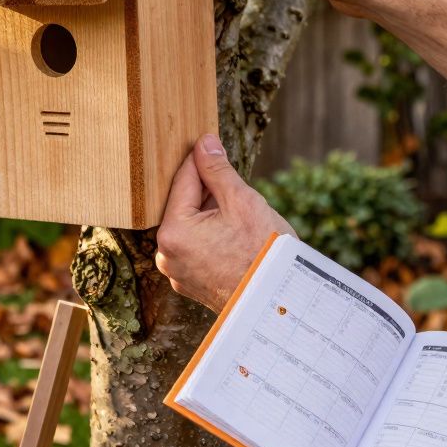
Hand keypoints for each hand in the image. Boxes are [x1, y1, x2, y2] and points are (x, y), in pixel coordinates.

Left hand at [155, 134, 296, 312]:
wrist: (280, 303)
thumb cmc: (263, 253)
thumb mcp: (242, 201)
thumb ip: (217, 170)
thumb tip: (204, 143)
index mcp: (173, 231)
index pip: (182, 180)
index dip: (199, 159)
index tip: (209, 143)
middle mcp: (166, 254)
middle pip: (183, 205)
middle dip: (206, 191)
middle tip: (232, 181)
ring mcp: (177, 272)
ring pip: (190, 227)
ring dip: (209, 213)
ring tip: (238, 212)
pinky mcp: (190, 284)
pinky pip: (195, 249)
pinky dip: (210, 236)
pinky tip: (234, 234)